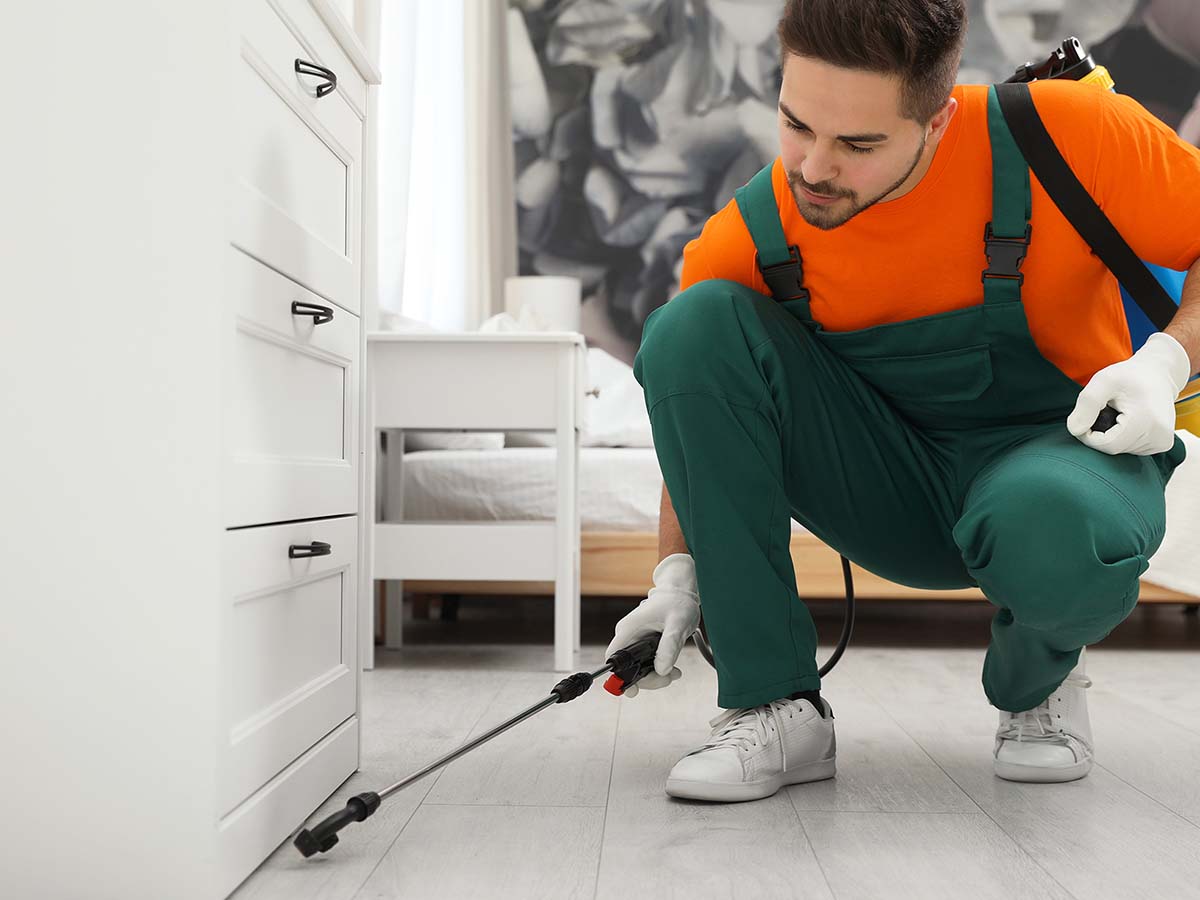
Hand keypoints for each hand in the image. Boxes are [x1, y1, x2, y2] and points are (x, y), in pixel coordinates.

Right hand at [604, 553, 700, 696]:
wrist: (681, 594)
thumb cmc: (678, 603)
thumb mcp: (678, 624)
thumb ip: (669, 646)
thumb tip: (661, 670)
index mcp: (628, 629)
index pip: (614, 658)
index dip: (619, 676)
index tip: (634, 690)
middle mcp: (628, 636)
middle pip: (627, 668)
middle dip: (648, 678)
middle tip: (669, 677)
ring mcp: (635, 641)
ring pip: (638, 669)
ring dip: (656, 675)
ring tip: (675, 673)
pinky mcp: (644, 645)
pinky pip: (646, 664)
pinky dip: (658, 669)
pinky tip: (672, 669)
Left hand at [1067, 333, 1190, 455]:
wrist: (1157, 374)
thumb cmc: (1129, 376)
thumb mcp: (1103, 381)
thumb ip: (1087, 404)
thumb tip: (1075, 430)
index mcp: (1147, 422)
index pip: (1106, 445)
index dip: (1089, 435)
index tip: (1087, 415)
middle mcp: (1160, 437)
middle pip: (1113, 449)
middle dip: (1100, 433)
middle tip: (1104, 410)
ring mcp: (1162, 443)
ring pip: (1121, 450)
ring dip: (1111, 434)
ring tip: (1119, 412)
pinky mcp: (1162, 444)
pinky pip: (1131, 448)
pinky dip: (1122, 437)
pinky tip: (1128, 420)